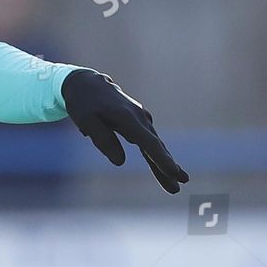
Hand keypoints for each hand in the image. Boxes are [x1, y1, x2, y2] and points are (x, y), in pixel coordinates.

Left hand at [61, 68, 188, 193]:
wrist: (87, 84)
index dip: (161, 159)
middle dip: (168, 165)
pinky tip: (166, 171)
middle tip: (183, 182)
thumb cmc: (84, 104)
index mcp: (127, 117)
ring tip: (181, 181)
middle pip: (156, 146)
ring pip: (155, 145)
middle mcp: (139, 117)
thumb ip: (103, 140)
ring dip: (166, 164)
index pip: (148, 142)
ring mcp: (141, 119)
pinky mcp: (138, 123)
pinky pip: (150, 143)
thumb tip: (120, 162)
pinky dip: (158, 156)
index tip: (173, 172)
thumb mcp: (87, 121)